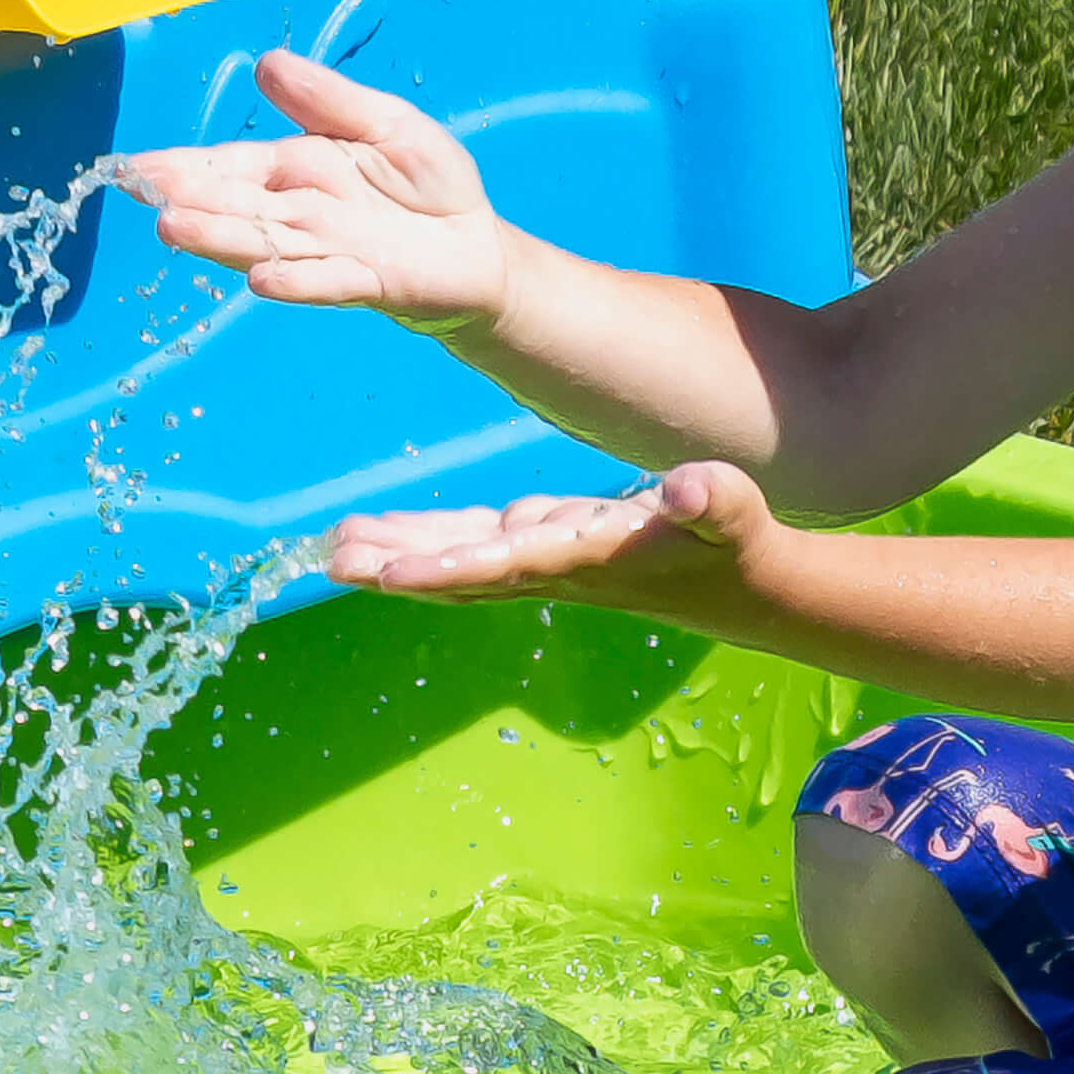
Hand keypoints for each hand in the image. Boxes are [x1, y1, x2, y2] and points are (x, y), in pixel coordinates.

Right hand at [114, 48, 511, 330]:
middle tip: (140, 193)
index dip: (182, 167)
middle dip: (189, 200)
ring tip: (173, 229)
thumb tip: (265, 65)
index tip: (132, 167)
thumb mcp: (383, 122)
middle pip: (236, 207)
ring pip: (267, 243)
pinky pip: (328, 281)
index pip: (228, 168)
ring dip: (221, 239)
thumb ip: (327, 100)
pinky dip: (298, 281)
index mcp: (295, 170)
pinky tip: (261, 278)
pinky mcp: (370, 282)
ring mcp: (331, 252)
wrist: (479, 245)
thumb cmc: (429, 185)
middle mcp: (301, 214)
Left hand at [328, 460, 777, 624]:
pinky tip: (378, 536)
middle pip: (462, 571)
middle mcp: (555, 567)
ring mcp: (544, 560)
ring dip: (395, 556)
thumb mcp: (736, 516)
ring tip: (331, 550)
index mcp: (591, 558)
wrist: (742, 590)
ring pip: (456, 561)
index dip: (452, 568)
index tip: (395, 572)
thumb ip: (717, 501)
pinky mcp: (544, 546)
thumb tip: (692, 484)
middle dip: (397, 569)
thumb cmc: (738, 547)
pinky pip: (470, 548)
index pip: (512, 565)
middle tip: (331, 563)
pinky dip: (423, 541)